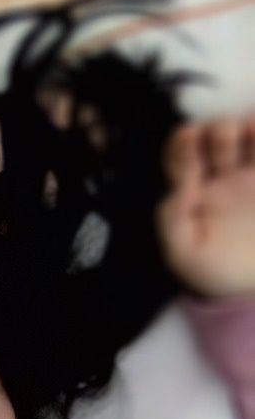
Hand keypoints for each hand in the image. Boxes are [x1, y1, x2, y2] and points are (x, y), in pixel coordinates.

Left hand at [156, 118, 254, 297]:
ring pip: (250, 134)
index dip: (183, 141)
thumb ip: (173, 217)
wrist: (253, 289)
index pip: (182, 155)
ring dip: (249, 129)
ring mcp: (253, 178)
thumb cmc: (213, 270)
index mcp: (193, 191)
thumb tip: (177, 186)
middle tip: (224, 140)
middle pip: (217, 135)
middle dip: (220, 131)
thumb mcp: (182, 251)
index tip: (189, 136)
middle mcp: (223, 176)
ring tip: (251, 134)